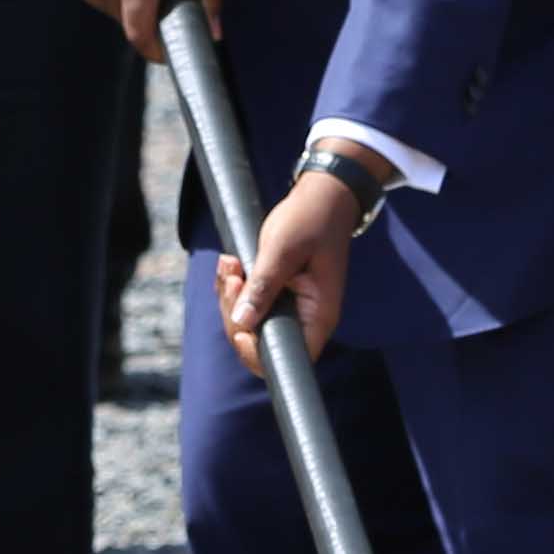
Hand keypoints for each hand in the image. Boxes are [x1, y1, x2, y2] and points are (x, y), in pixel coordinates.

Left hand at [220, 168, 358, 362]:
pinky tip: (232, 264)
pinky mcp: (280, 294)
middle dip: (235, 314)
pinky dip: (235, 287)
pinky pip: (250, 303)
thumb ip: (262, 287)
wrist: (323, 194)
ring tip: (230, 264)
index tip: (238, 327)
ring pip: (250, 322)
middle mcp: (307, 318)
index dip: (256, 352)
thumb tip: (242, 323)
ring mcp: (293, 306)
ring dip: (231, 296)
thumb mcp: (281, 250)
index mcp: (318, 315)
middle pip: (260, 341)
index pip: (286, 358)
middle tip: (231, 275)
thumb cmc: (310, 219)